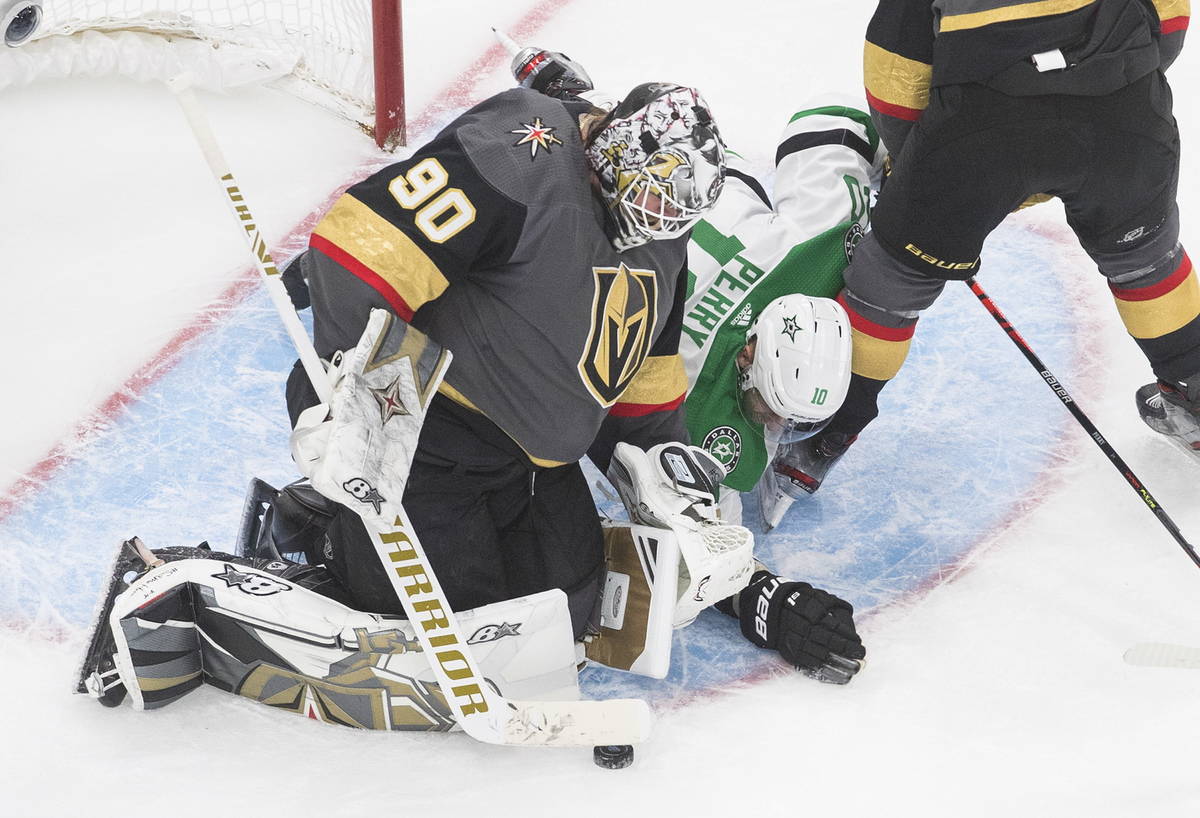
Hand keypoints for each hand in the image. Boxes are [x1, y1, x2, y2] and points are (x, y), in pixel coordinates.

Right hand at [736, 570, 864, 683]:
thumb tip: (851, 626)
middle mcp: (802, 626)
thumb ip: (836, 607)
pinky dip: (822, 669)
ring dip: (837, 664)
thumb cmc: (803, 602)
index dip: (848, 636)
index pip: (833, 626)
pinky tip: (835, 673)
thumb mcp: (818, 597)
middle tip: (860, 656)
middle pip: (827, 641)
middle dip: (845, 650)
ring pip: (818, 654)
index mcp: (810, 611)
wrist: (771, 608)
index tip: (859, 643)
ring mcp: (794, 640)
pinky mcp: (789, 652)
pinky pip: (807, 663)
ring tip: (852, 669)